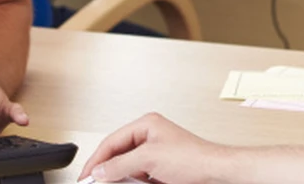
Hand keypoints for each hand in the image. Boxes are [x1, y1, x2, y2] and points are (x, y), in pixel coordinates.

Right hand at [80, 113, 227, 183]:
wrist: (216, 174)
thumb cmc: (194, 158)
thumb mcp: (150, 159)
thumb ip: (121, 164)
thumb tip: (100, 170)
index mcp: (146, 125)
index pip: (112, 141)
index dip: (96, 159)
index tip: (86, 175)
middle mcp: (150, 137)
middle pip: (118, 153)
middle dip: (106, 169)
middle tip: (93, 182)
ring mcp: (156, 153)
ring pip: (128, 167)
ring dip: (120, 178)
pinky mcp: (161, 169)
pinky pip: (139, 175)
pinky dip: (132, 182)